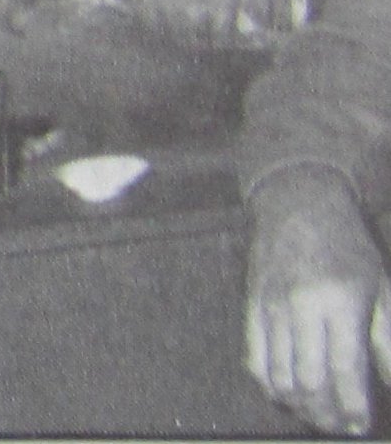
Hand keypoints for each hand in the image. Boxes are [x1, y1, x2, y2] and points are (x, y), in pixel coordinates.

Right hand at [245, 166, 390, 434]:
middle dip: (325, 415)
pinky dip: (269, 386)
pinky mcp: (250, 305)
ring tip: (316, 415)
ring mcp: (269, 307)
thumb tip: (387, 384)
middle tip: (338, 427)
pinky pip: (253, 359)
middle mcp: (300, 307)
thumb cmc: (348, 248)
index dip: (352, 407)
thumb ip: (385, 338)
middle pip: (307, 381)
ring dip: (297, 407)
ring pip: (277, 376)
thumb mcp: (380, 287)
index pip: (344, 371)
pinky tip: (286, 394)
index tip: (360, 426)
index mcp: (339, 302)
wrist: (298, 206)